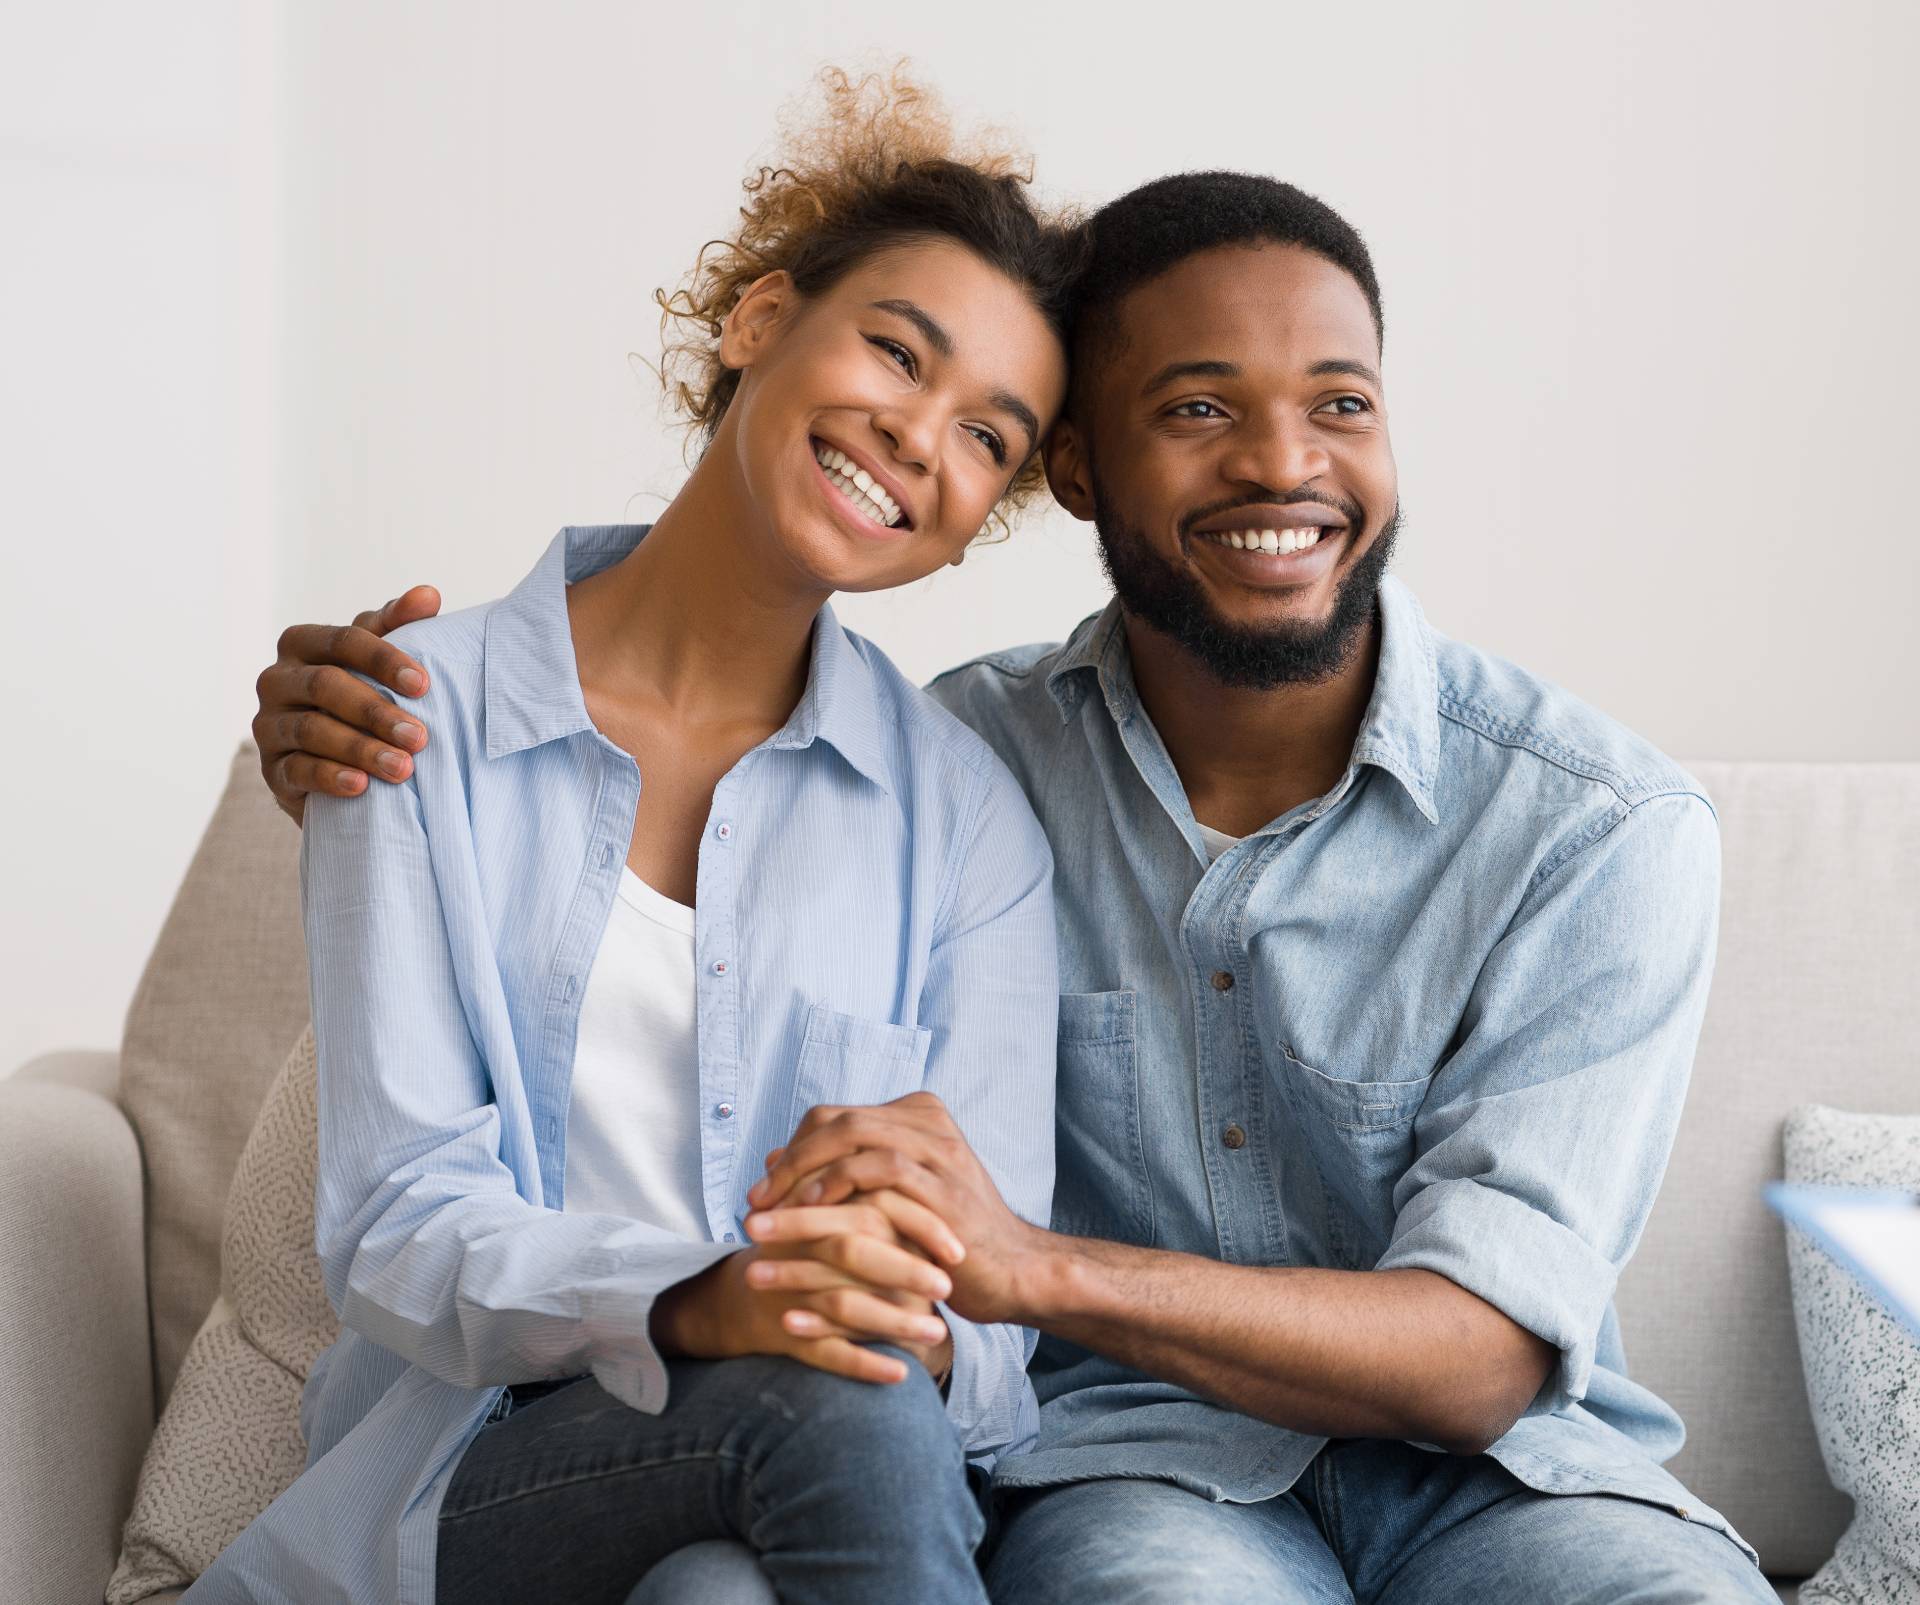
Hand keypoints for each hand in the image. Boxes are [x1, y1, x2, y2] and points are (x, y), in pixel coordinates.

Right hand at [252, 586, 442, 823]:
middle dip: (376, 711)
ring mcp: (268, 724)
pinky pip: (297, 770)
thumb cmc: (362, 695)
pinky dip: (330, 777)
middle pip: (326, 685)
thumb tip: (429, 594)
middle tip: (420, 737)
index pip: (343, 640)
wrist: (334, 761)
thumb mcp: (377, 660)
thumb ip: (398, 625)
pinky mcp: (271, 768)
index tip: (423, 684)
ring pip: (311, 729)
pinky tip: (361, 786)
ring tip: (402, 767)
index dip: (384, 659)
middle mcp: (277, 679)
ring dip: (360, 748)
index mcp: (302, 644)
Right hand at [652, 1195, 954, 1384]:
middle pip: (852, 1252)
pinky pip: (825, 1353)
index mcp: (818, 1211)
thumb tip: (954, 1208)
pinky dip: (863, 1364)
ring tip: (939, 1333)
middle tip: (948, 1288)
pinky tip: (901, 1374)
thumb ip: (882, 1206)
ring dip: (893, 1321)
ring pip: (842, 1306)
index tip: (957, 1250)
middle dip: (904, 1272)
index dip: (916, 1227)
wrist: (745, 1293)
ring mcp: (788, 1294)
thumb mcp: (835, 1216)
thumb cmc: (811, 1248)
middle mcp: (799, 1249)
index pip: (871, 1208)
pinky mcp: (783, 1336)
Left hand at [746, 1092, 1043, 1326]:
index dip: (792, 1150)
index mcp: (917, 1117)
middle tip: (754, 1201)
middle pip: (838, 1121)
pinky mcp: (943, 1185)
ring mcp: (938, 1151)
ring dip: (802, 1174)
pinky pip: (880, 1170)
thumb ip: (846, 1175)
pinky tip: (811, 1208)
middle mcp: (928, 1123)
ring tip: (769, 1211)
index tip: (762, 1189)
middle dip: (788, 1161)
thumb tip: (774, 1158)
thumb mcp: (894, 1199)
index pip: (835, 1117)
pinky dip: (839, 1183)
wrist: (1013, 1270)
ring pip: (853, 1137)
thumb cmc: (946, 1239)